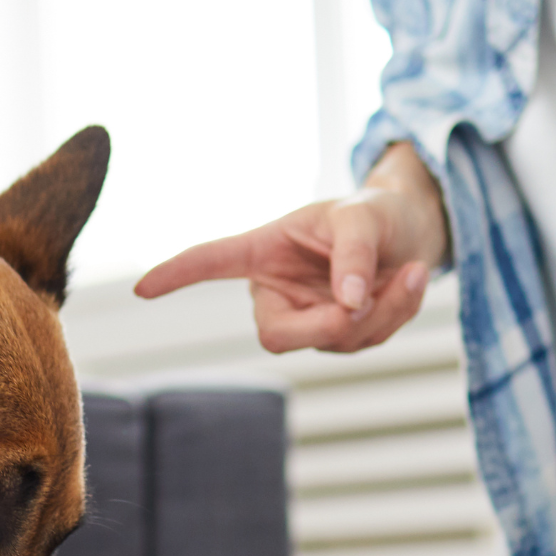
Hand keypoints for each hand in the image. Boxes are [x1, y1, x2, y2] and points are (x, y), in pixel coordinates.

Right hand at [133, 143, 448, 352]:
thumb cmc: (376, 214)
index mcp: (264, 251)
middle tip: (370, 299)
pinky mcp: (340, 336)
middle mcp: (277, 290)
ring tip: (410, 272)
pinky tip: (411, 282)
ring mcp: (308, 318)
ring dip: (383, 312)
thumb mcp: (365, 216)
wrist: (412, 234)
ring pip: (334, 341)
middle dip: (327, 325)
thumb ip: (354, 253)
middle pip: (276, 335)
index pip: (214, 262)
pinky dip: (397, 313)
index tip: (142, 289)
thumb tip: (349, 304)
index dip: (179, 274)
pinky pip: (366, 340)